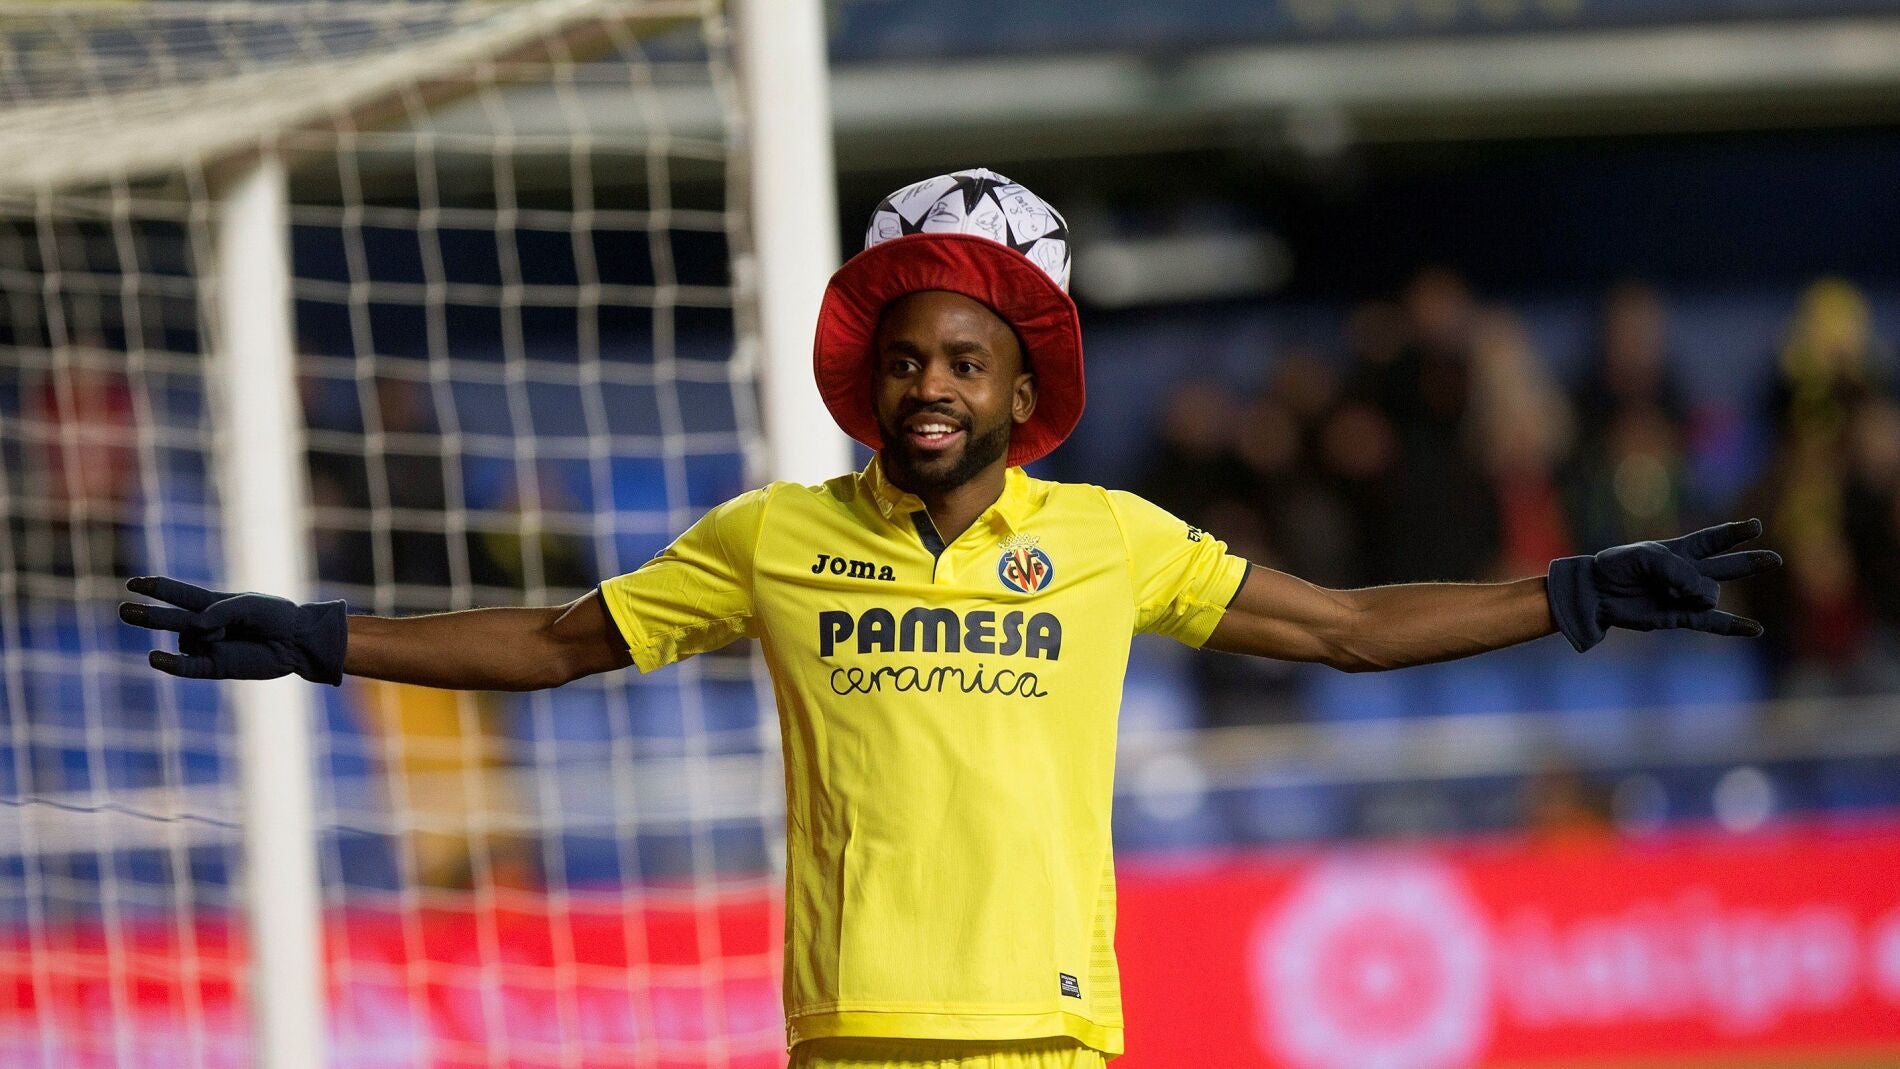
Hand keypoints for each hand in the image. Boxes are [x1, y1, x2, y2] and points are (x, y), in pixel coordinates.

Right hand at [119, 576, 347, 684]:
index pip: (178, 594)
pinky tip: (155, 657)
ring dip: (204, 636)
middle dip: (147, 614)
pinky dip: (170, 663)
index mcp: (213, 604)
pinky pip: (186, 667)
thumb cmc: (276, 617)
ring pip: (188, 640)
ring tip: (231, 635)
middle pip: (169, 618)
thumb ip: (222, 611)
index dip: (156, 587)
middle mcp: (206, 625)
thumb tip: (195, 627)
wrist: (298, 642)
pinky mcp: (215, 667)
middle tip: (123, 611)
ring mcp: (208, 646)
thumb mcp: (251, 605)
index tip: (134, 583)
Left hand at [1547, 519, 1781, 651]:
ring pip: (1710, 593)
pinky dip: (1734, 626)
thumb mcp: (1645, 557)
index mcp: (1679, 551)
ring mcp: (1685, 595)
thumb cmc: (1618, 567)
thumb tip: (1704, 595)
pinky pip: (1712, 622)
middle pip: (1727, 565)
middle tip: (1775, 559)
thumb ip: (1677, 571)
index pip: (1712, 540)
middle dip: (1750, 562)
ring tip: (1669, 592)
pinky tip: (1756, 629)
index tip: (1756, 525)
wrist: (1596, 592)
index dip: (1733, 533)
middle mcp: (1687, 573)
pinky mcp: (1680, 616)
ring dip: (1695, 593)